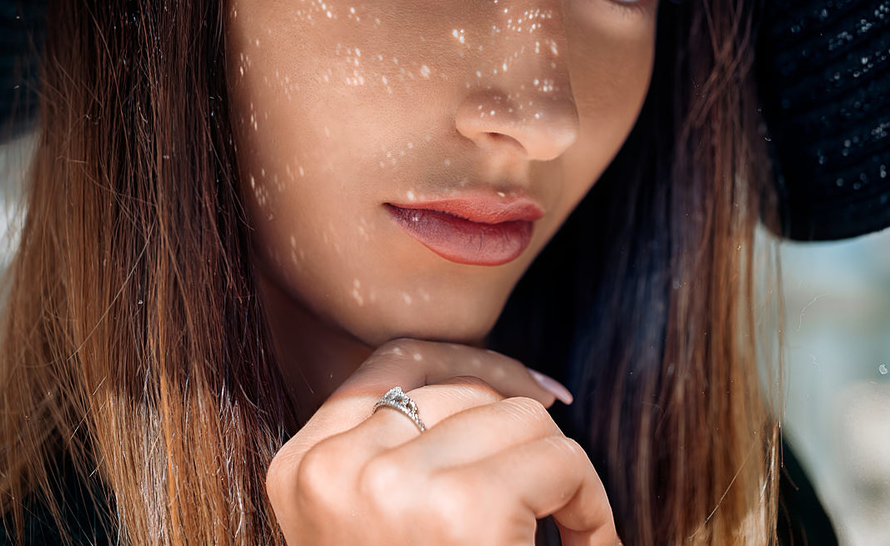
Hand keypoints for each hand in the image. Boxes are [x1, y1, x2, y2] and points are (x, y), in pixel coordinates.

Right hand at [267, 338, 618, 545]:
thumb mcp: (374, 521)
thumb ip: (402, 457)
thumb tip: (512, 388)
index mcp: (297, 471)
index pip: (392, 363)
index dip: (474, 366)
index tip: (539, 399)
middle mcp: (332, 471)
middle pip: (461, 388)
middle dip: (522, 437)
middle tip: (557, 502)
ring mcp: (393, 488)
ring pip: (518, 417)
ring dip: (560, 475)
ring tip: (571, 535)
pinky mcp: (466, 511)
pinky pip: (560, 459)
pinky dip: (592, 504)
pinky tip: (591, 545)